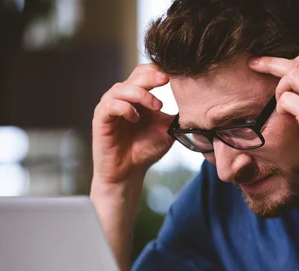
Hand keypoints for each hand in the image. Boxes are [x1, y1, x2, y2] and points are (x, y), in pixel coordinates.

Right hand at [92, 64, 174, 185]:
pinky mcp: (101, 118)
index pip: (146, 73)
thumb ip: (177, 114)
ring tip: (156, 107)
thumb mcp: (167, 129)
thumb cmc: (145, 149)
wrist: (129, 171)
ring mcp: (110, 106)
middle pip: (135, 75)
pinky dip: (124, 107)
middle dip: (152, 76)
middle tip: (166, 80)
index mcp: (138, 96)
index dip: (159, 71)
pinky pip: (110, 105)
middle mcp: (123, 97)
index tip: (175, 75)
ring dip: (141, 94)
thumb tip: (197, 103)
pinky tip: (136, 117)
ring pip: (122, 88)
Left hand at [249, 48, 298, 183]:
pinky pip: (286, 98)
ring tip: (284, 107)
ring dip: (280, 90)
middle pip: (298, 62)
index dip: (292, 57)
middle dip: (272, 64)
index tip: (276, 64)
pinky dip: (280, 106)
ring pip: (291, 75)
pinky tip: (287, 117)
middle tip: (254, 64)